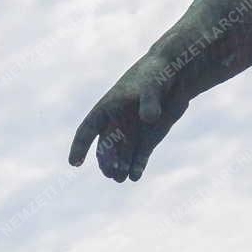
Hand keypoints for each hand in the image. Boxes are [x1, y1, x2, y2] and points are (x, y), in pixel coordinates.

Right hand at [69, 53, 188, 182]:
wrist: (177, 73)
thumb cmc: (157, 73)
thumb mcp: (152, 84)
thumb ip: (149, 101)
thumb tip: (149, 118)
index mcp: (108, 108)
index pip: (87, 130)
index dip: (80, 147)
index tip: (74, 163)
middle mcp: (117, 123)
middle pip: (106, 148)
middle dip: (106, 161)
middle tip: (111, 173)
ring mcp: (133, 132)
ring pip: (122, 155)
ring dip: (120, 167)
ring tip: (120, 177)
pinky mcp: (149, 138)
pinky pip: (140, 156)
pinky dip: (137, 166)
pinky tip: (135, 176)